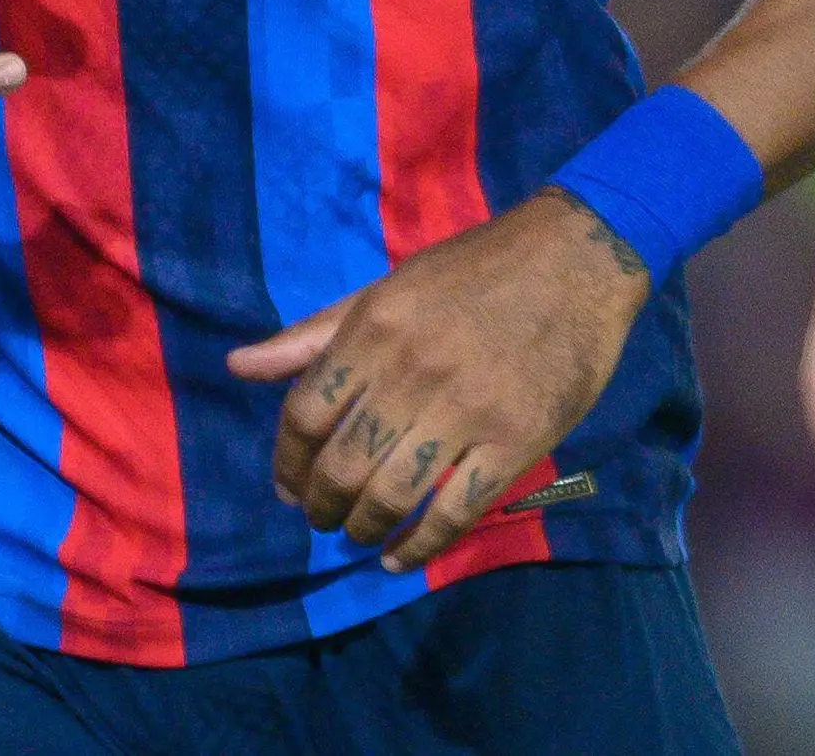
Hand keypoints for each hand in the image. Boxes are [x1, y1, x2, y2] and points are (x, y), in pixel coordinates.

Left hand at [228, 190, 649, 575]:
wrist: (576, 257)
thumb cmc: (473, 269)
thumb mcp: (385, 288)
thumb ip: (313, 335)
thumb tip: (237, 366)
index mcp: (375, 329)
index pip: (305, 413)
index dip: (286, 461)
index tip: (287, 486)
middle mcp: (412, 372)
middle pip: (342, 463)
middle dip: (320, 505)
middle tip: (322, 518)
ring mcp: (467, 410)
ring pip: (392, 494)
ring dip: (363, 527)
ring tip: (359, 532)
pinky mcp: (516, 441)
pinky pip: (456, 510)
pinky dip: (420, 545)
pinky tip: (400, 557)